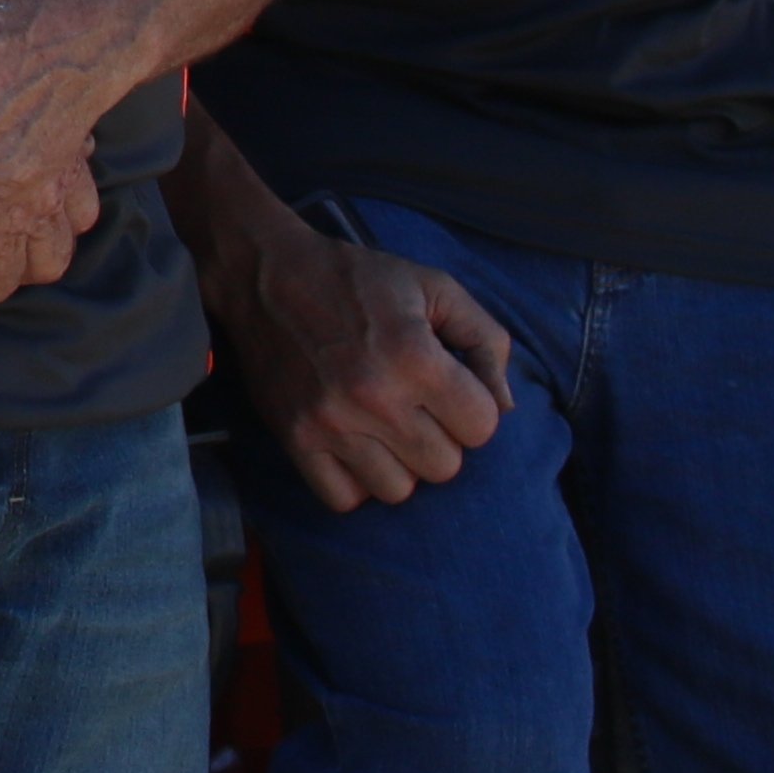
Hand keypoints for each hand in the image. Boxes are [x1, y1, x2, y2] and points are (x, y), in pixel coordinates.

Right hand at [209, 226, 512, 514]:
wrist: (265, 273)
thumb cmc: (358, 279)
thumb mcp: (434, 288)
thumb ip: (486, 341)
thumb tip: (508, 407)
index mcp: (415, 357)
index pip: (483, 427)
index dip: (474, 408)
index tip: (451, 388)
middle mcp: (374, 397)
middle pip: (444, 466)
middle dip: (441, 438)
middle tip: (417, 408)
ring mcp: (330, 423)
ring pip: (398, 490)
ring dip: (400, 463)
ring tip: (386, 429)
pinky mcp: (295, 439)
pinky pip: (344, 498)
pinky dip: (356, 482)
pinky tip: (356, 448)